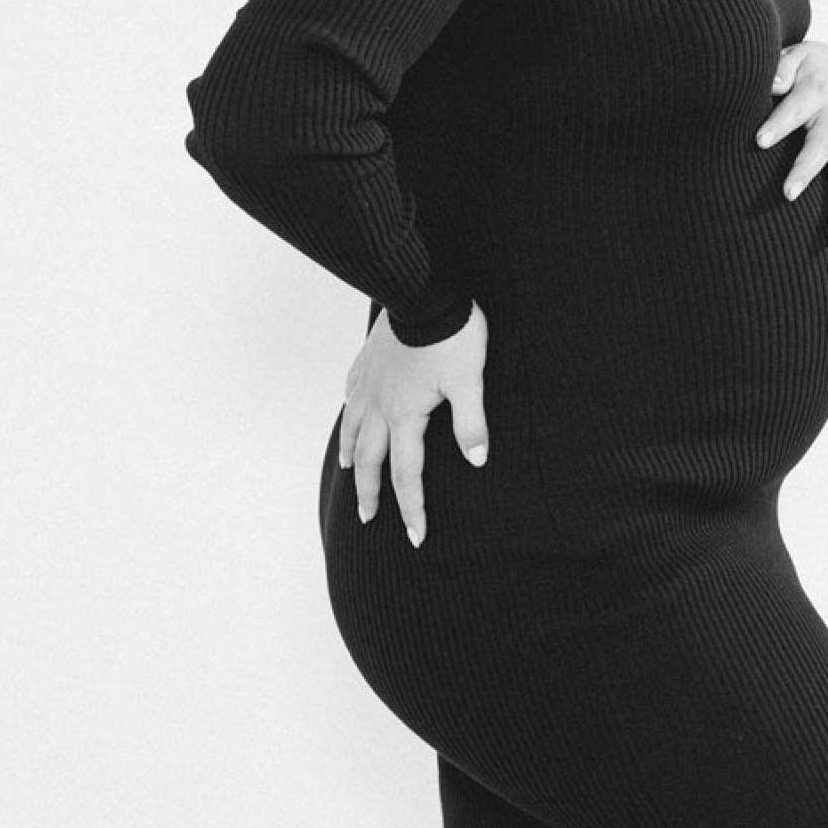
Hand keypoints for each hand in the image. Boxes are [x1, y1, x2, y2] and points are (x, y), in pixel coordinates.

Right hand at [337, 299, 488, 548]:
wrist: (422, 290)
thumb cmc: (451, 334)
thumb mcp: (469, 380)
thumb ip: (471, 422)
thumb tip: (477, 460)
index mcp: (405, 415)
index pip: (407, 474)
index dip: (412, 508)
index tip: (416, 537)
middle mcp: (379, 404)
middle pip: (372, 459)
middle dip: (372, 493)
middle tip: (368, 519)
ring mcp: (369, 381)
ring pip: (355, 427)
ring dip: (354, 455)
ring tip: (351, 472)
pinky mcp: (367, 360)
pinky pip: (352, 393)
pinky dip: (350, 413)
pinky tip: (351, 414)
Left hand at [755, 40, 827, 246]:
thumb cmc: (804, 68)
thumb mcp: (793, 57)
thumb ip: (782, 68)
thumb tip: (773, 83)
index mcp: (817, 91)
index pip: (796, 107)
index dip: (779, 123)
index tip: (759, 140)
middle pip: (823, 146)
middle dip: (806, 169)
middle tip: (787, 194)